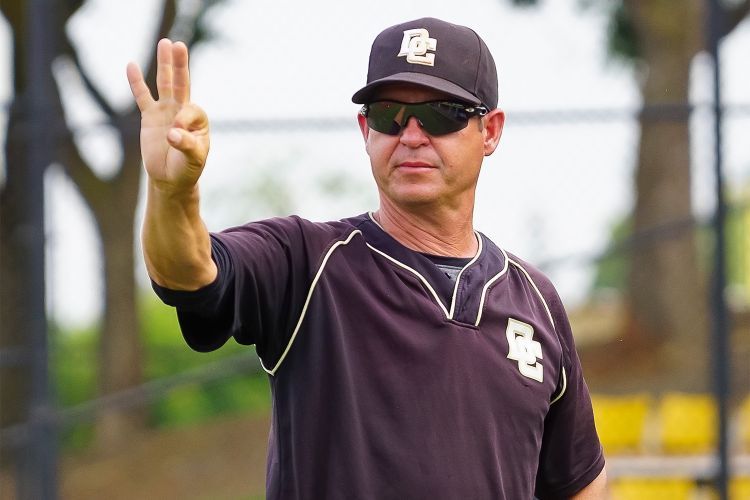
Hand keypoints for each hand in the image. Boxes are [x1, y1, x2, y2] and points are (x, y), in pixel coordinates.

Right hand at [127, 39, 208, 192]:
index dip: (184, 119)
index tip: (176, 135)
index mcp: (199, 120)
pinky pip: (142, 97)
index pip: (192, 109)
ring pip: (165, 84)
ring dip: (165, 65)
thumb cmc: (187, 169)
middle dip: (180, 65)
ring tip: (165, 43)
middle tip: (179, 45)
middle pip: (182, 83)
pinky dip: (136, 82)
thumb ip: (186, 145)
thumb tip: (172, 134)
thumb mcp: (193, 159)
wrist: (171, 179)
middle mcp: (183, 111)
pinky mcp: (150, 117)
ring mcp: (166, 111)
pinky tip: (131, 65)